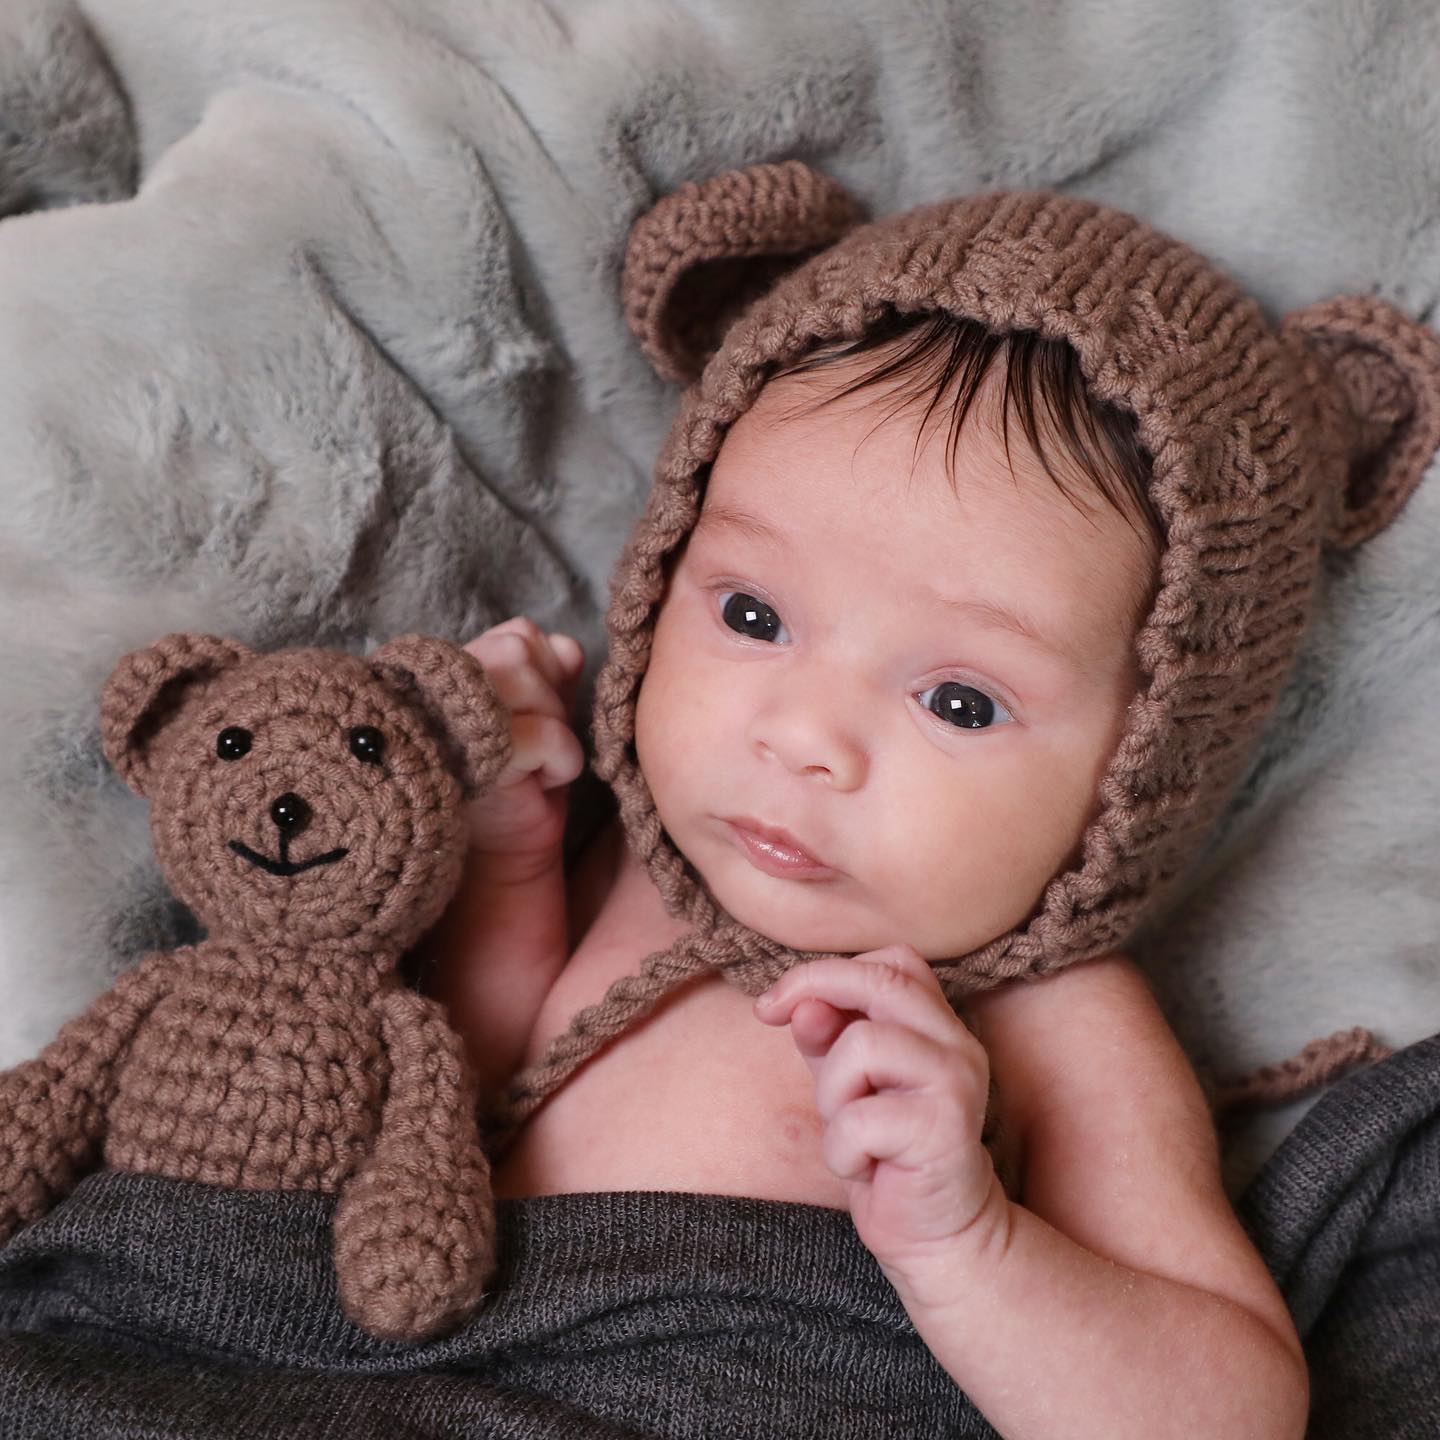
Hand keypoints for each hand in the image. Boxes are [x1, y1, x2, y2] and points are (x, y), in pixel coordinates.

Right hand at [462, 618, 584, 868]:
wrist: (505, 860)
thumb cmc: (522, 783)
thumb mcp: (540, 714)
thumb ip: (550, 671)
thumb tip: (567, 647)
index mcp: (444, 673)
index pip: (517, 634)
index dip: (545, 671)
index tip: (535, 716)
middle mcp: (432, 690)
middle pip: (518, 648)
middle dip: (548, 697)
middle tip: (536, 744)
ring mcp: (444, 723)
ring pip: (529, 680)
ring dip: (554, 726)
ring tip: (533, 763)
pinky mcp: (472, 761)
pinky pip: (546, 732)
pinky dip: (562, 760)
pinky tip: (538, 786)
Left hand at [753, 943, 1009, 1296]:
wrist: (934, 1237)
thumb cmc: (885, 1154)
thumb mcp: (845, 1086)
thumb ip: (826, 1039)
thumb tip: (800, 1004)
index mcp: (937, 1026)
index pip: (894, 962)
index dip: (828, 970)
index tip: (776, 1004)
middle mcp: (957, 1044)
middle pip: (882, 981)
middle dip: (814, 989)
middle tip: (773, 1016)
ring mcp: (957, 1083)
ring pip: (863, 1046)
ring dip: (832, 1093)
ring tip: (849, 1129)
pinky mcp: (946, 1129)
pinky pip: (861, 1119)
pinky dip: (843, 1149)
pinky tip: (864, 1168)